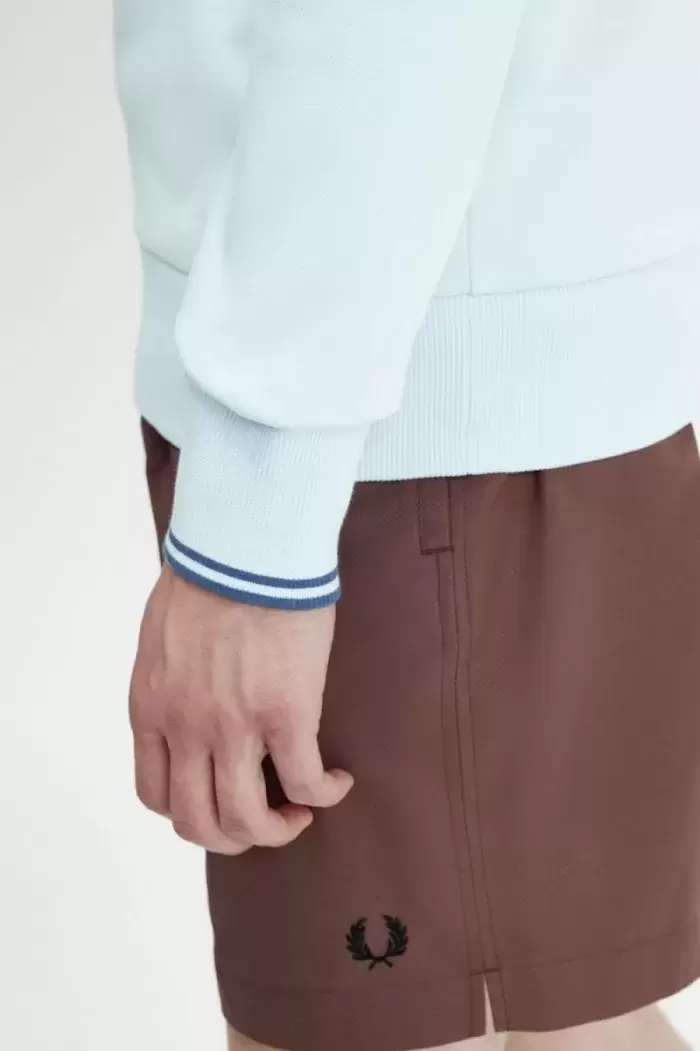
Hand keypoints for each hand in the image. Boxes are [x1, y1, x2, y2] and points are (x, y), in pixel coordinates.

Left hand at [129, 564, 352, 854]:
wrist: (244, 546)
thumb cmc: (207, 574)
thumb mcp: (162, 638)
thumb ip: (170, 680)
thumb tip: (195, 696)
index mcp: (151, 708)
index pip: (155, 792)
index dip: (189, 810)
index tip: (218, 797)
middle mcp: (185, 729)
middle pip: (197, 823)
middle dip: (231, 836)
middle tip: (263, 818)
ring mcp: (233, 728)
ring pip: (246, 820)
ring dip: (277, 829)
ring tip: (300, 811)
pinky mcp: (286, 715)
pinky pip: (305, 781)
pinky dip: (324, 793)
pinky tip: (337, 780)